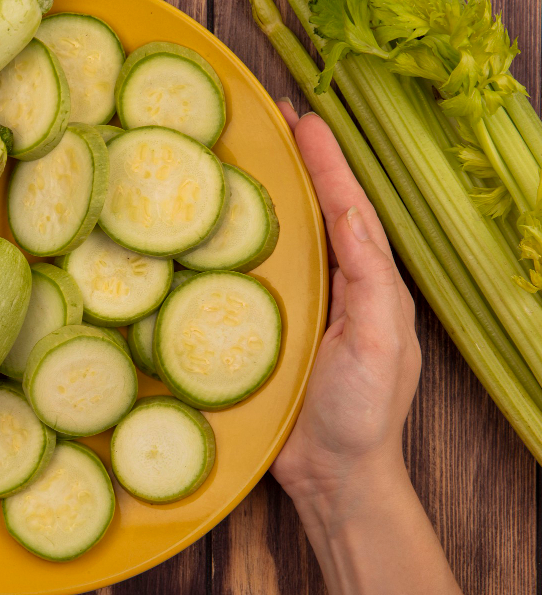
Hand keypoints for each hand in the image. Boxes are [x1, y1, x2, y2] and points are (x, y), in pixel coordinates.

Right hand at [270, 104, 420, 499]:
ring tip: (241, 155)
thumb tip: (352, 214)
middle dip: (298, 164)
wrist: (331, 475)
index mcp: (370, 282)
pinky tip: (215, 229)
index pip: (348, 208)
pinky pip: (252, 276)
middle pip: (316, 212)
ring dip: (266, 195)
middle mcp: (336, 286)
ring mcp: (300, 307)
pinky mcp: (266, 329)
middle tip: (270, 120)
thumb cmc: (362, 414)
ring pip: (283, 239)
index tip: (303, 119)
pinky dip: (238, 245)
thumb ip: (370, 280)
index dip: (327, 162)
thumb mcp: (380, 343)